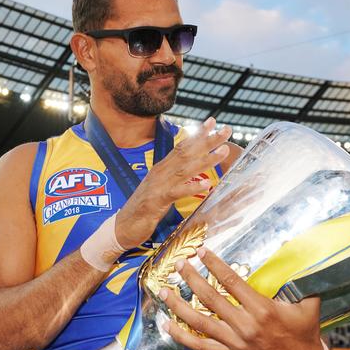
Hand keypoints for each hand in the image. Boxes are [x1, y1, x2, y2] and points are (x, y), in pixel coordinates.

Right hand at [115, 118, 231, 248]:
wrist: (123, 226)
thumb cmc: (143, 209)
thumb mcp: (160, 189)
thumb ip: (173, 178)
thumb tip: (189, 170)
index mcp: (162, 168)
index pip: (182, 146)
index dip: (198, 134)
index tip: (213, 122)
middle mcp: (161, 172)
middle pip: (187, 152)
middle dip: (208, 140)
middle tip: (227, 130)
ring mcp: (158, 185)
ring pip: (185, 168)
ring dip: (206, 159)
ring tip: (223, 151)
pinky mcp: (157, 201)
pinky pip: (177, 191)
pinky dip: (192, 187)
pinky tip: (208, 184)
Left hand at [159, 247, 323, 349]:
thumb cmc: (304, 332)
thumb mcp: (308, 303)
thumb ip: (300, 279)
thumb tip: (295, 249)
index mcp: (262, 309)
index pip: (231, 281)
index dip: (214, 265)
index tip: (201, 252)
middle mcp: (245, 325)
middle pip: (211, 299)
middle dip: (192, 279)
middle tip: (178, 264)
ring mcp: (235, 343)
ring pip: (200, 322)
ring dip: (179, 306)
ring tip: (163, 291)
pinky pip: (201, 346)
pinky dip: (182, 336)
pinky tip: (167, 325)